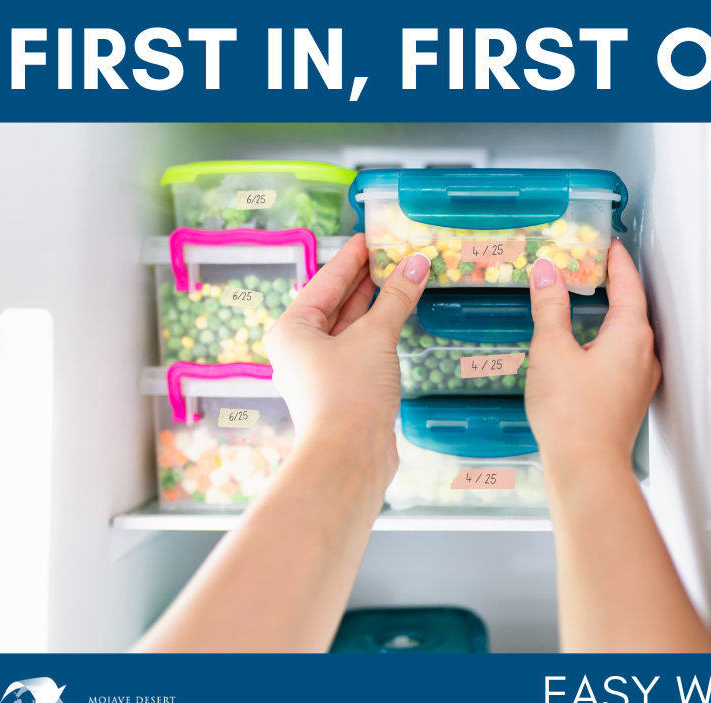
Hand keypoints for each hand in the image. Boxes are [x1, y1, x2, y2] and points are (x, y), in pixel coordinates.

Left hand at [263, 234, 430, 489]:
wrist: (349, 457)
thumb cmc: (348, 395)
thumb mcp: (374, 337)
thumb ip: (396, 298)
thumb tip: (417, 263)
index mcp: (293, 329)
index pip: (326, 281)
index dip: (352, 257)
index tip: (372, 236)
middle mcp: (301, 348)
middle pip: (337, 303)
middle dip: (367, 279)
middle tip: (395, 253)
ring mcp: (321, 371)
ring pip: (351, 327)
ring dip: (377, 305)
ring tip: (403, 277)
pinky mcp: (343, 390)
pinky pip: (361, 348)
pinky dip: (380, 331)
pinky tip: (400, 317)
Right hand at [525, 239, 660, 468]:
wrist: (586, 468)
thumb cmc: (571, 414)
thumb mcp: (552, 350)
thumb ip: (550, 307)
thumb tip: (547, 273)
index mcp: (631, 335)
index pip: (629, 285)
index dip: (617, 262)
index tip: (608, 245)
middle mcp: (644, 356)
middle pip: (632, 309)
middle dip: (614, 287)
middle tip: (593, 269)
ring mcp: (639, 381)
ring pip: (628, 336)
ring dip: (609, 316)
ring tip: (586, 305)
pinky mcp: (628, 401)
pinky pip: (622, 359)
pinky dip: (606, 342)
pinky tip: (585, 350)